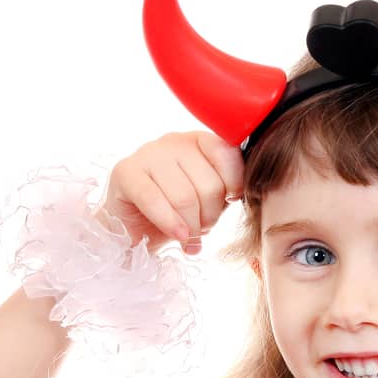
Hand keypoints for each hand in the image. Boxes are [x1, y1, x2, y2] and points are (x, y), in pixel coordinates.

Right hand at [98, 131, 245, 256]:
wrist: (136, 230)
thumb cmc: (179, 213)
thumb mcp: (212, 200)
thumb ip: (228, 189)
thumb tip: (252, 188)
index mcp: (199, 141)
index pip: (227, 153)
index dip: (233, 185)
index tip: (230, 201)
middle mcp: (173, 141)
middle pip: (207, 183)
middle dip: (210, 216)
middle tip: (202, 229)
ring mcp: (147, 154)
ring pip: (184, 196)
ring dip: (191, 226)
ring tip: (189, 236)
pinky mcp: (125, 172)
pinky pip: (154, 200)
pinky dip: (170, 223)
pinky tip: (179, 236)